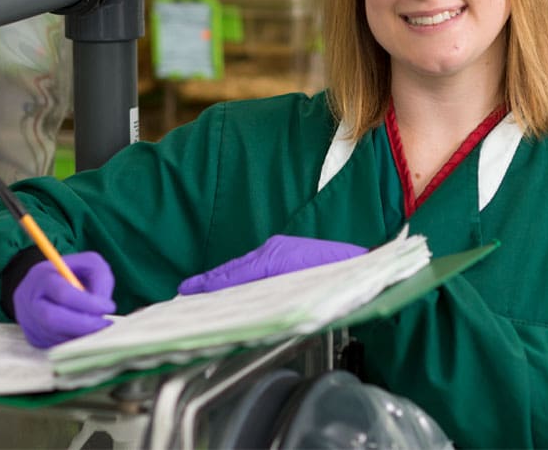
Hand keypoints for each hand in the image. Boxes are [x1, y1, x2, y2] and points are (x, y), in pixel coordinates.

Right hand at [13, 252, 115, 348]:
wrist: (43, 286)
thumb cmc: (71, 273)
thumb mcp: (88, 263)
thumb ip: (99, 278)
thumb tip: (103, 304)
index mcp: (42, 277)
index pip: (62, 293)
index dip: (87, 303)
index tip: (109, 306)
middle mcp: (29, 300)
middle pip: (52, 319)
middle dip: (83, 324)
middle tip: (105, 325)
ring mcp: (28, 321)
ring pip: (54, 335)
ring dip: (81, 335)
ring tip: (100, 329)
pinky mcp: (33, 337)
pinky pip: (54, 345)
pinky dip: (74, 341)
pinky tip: (87, 334)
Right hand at [177, 234, 368, 294]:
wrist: (363, 263)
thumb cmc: (335, 279)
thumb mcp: (296, 289)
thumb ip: (266, 293)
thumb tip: (236, 299)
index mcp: (274, 258)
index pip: (233, 274)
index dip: (208, 284)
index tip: (186, 292)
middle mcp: (274, 250)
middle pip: (234, 268)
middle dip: (209, 280)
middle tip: (184, 292)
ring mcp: (280, 248)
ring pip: (244, 265)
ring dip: (223, 277)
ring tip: (201, 289)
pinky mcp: (287, 251)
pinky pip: (256, 263)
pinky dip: (239, 273)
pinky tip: (233, 283)